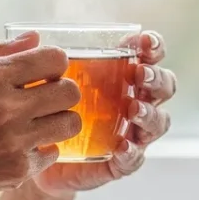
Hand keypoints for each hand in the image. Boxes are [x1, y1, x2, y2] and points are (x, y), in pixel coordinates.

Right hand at [0, 31, 82, 199]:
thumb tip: (35, 37)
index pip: (55, 59)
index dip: (54, 65)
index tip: (45, 74)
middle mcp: (5, 108)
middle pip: (70, 92)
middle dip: (63, 92)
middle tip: (47, 100)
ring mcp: (14, 141)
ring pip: (70, 124)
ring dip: (59, 121)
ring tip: (39, 124)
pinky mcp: (18, 169)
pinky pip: (53, 153)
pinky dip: (40, 151)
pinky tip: (19, 148)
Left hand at [26, 30, 176, 197]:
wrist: (38, 160)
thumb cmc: (47, 114)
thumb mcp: (45, 84)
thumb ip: (43, 61)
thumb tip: (33, 36)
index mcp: (123, 79)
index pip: (150, 57)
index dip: (154, 47)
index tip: (142, 43)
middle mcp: (135, 103)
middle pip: (164, 87)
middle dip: (156, 79)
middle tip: (140, 75)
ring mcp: (132, 135)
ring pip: (158, 122)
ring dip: (149, 113)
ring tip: (133, 109)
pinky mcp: (120, 163)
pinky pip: (135, 159)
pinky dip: (132, 152)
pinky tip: (122, 147)